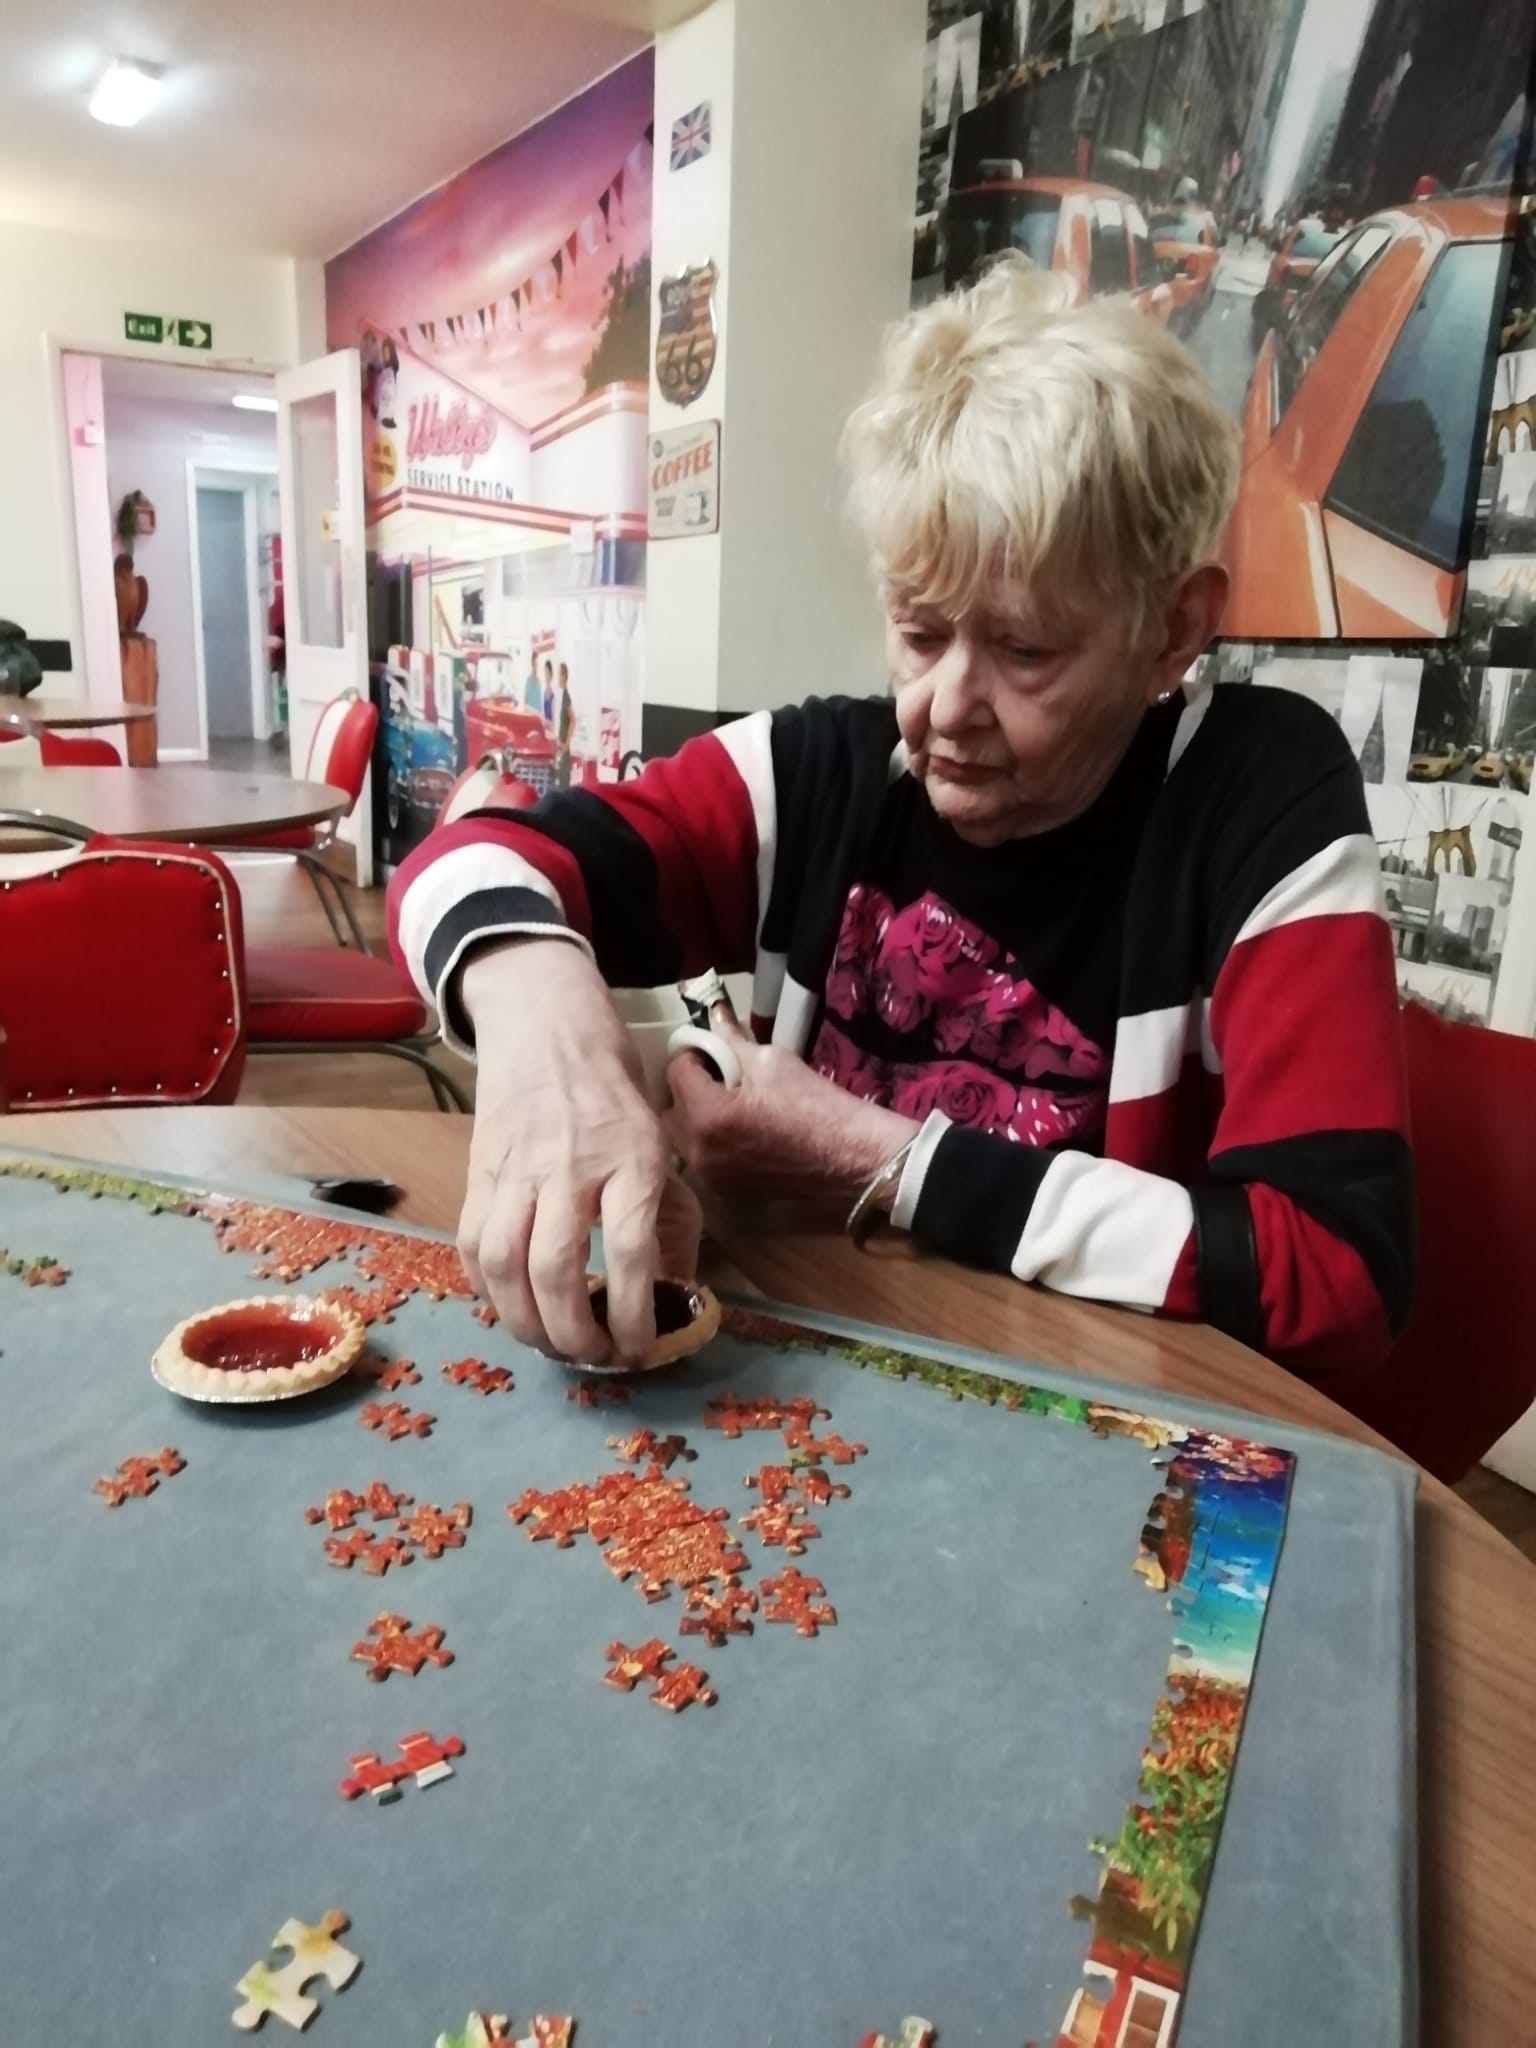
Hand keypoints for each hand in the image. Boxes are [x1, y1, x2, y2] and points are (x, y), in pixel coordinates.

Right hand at [456, 940, 698, 1365]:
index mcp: (630, 1156)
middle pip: (557, 1268)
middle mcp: (571, 1166)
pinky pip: (472, 1243)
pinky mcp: (480, 1172)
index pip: (628, 1249)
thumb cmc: (614, 1086)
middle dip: (573, 1333)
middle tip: (593, 1359)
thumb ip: (668, 1215)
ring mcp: (518, 1169)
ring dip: (524, 1321)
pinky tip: (510, 1308)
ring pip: (505, 1262)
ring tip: (549, 1345)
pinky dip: (487, 1290)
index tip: (640, 1349)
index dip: (632, 1313)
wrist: (546, 1022)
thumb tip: (674, 1291)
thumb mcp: (660, 1140)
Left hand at [668, 1011, 918, 1199]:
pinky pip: (702, 1157)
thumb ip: (731, 1040)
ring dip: (696, 1115)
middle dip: (689, 1088)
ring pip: (683, 1135)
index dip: (694, 1054)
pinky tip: (740, 1132)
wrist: (851, 1157)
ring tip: (729, 1104)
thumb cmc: (815, 1104)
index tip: (715, 1051)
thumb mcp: (772, 1061)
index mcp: (706, 1115)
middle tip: (720, 1077)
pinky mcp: (725, 1191)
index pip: (676, 1071)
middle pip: (671, 1107)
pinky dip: (710, 1141)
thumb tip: (712, 1016)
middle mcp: (698, 1151)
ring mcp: (710, 1176)